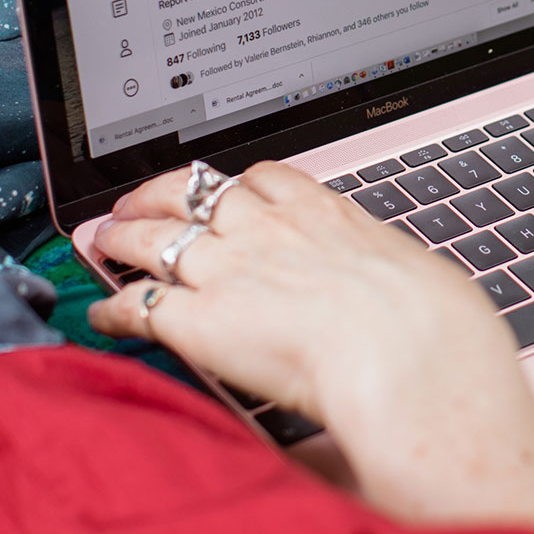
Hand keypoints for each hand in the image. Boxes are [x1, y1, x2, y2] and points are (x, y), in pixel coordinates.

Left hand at [87, 162, 533, 531]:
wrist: (408, 354)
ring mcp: (229, 269)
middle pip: (193, 194)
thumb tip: (416, 298)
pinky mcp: (199, 320)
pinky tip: (102, 317)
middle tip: (137, 203)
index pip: (260, 178)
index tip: (218, 192)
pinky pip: (140, 306)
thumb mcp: (419, 276)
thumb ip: (393, 278)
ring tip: (102, 241)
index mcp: (325, 212)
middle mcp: (268, 229)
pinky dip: (114, 309)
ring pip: (154, 238)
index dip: (229, 185)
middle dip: (156, 196)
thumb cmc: (432, 324)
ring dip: (122, 239)